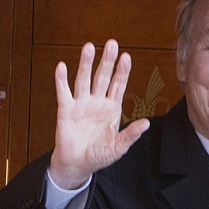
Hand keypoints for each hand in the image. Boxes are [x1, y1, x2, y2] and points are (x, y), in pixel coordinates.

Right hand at [49, 40, 150, 188]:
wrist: (77, 165)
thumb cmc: (99, 155)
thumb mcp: (118, 148)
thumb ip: (130, 135)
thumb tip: (146, 124)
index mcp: (112, 108)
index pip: (118, 85)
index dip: (122, 71)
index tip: (127, 57)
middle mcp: (97, 102)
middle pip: (103, 77)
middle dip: (107, 61)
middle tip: (112, 44)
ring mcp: (81, 104)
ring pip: (84, 80)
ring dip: (86, 64)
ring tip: (89, 47)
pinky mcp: (65, 110)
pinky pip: (63, 92)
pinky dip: (61, 80)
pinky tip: (62, 67)